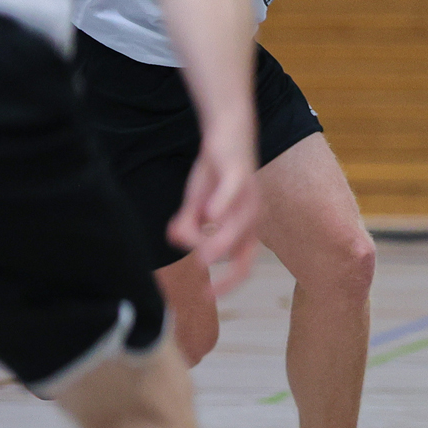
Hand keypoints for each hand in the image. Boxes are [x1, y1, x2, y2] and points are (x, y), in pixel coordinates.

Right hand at [165, 134, 259, 297]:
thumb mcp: (197, 203)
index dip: (228, 283)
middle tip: (203, 280)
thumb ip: (187, 224)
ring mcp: (247, 195)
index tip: (206, 295)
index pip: (242, 264)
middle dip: (227, 271)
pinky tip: (210, 216)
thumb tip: (175, 242)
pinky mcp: (238, 172)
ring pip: (237, 225)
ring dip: (219, 242)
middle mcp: (252, 215)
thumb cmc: (216, 173)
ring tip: (199, 254)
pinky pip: (234, 190)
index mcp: (246, 226)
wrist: (228, 133)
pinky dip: (222, 204)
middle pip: (243, 251)